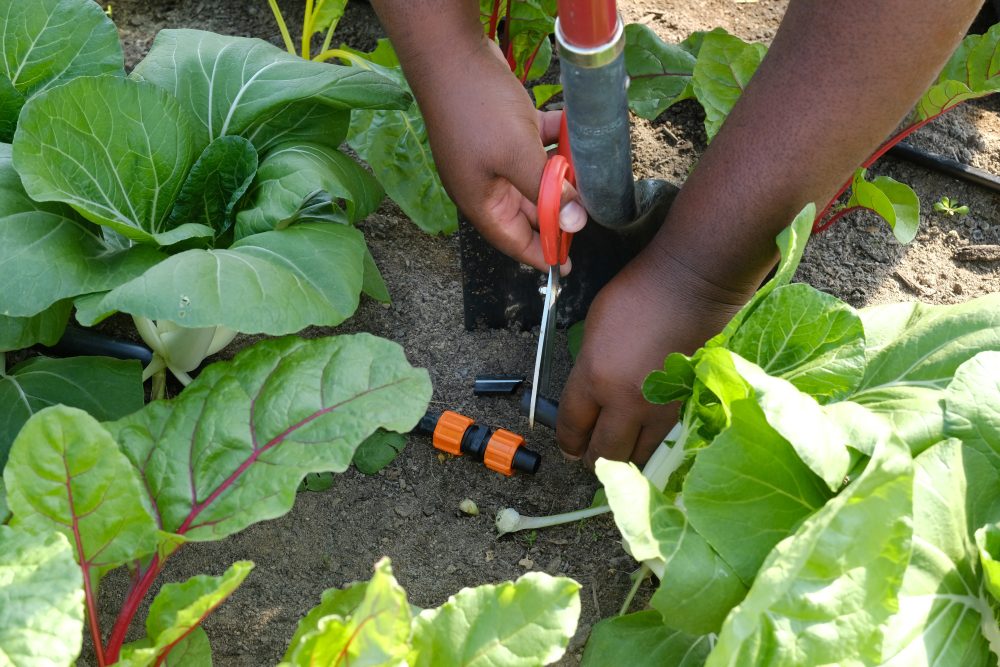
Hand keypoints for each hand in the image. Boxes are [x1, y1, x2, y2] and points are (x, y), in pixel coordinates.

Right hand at [416, 39, 585, 271]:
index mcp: (481, 200)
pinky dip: (554, 142)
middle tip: (588, 217)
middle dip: (558, 212)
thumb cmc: (476, 109)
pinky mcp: (503, 127)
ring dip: (561, 175)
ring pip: (535, 176)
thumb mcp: (517, 156)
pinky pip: (535, 144)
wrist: (451, 52)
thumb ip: (547, 191)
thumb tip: (576, 222)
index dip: (542, 254)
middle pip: (528, 210)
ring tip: (588, 177)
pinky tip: (575, 134)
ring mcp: (494, 154)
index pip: (514, 241)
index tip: (570, 263)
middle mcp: (486, 183)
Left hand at [556, 248, 747, 465]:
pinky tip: (644, 443)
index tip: (569, 448)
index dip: (567, 443)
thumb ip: (587, 370)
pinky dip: (650, 448)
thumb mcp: (594, 330)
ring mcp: (656, 408)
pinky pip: (662, 443)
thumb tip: (587, 397)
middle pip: (603, 453)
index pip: (572, 426)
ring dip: (623, 459)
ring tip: (618, 454)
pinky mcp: (683, 408)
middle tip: (591, 458)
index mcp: (594, 377)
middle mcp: (623, 401)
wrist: (689, 288)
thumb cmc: (637, 296)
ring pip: (635, 456)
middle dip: (592, 459)